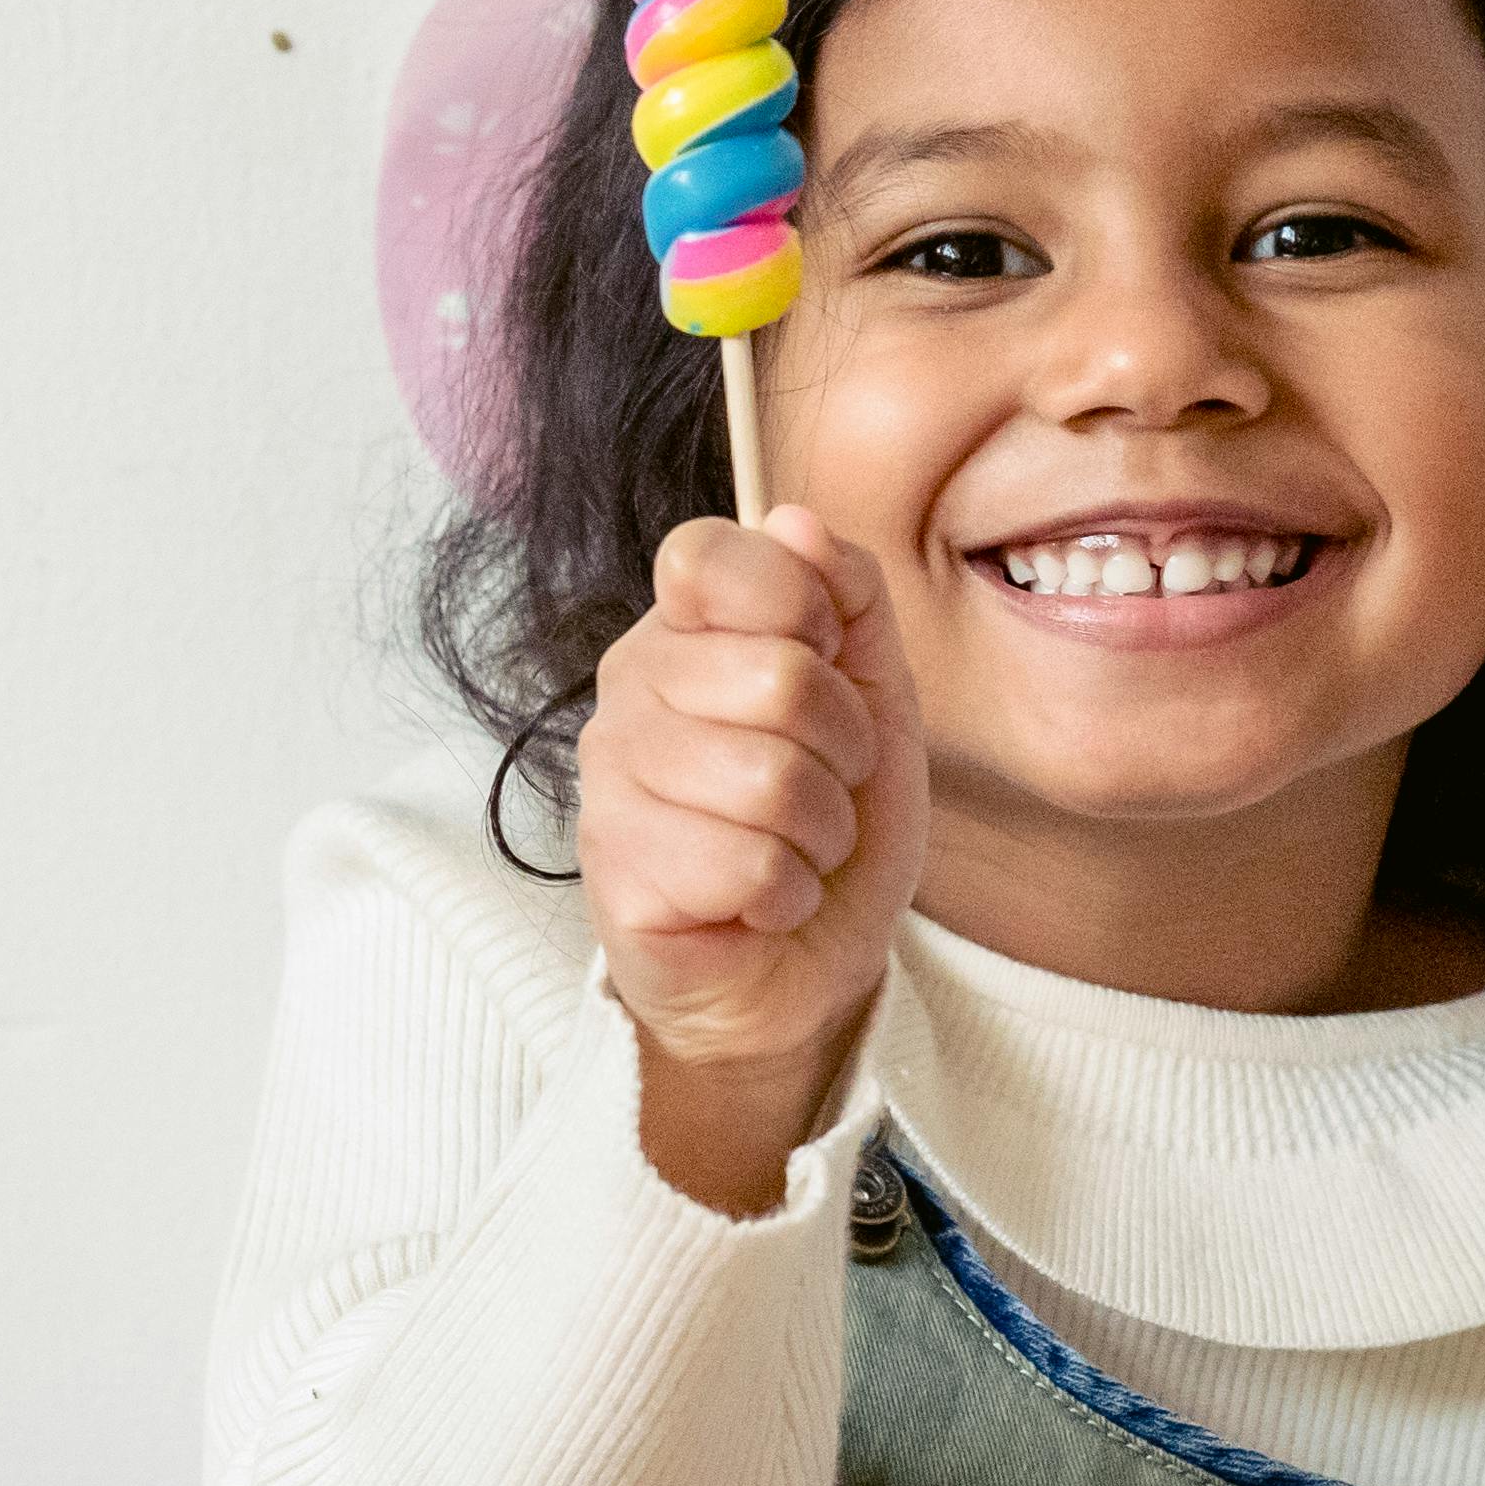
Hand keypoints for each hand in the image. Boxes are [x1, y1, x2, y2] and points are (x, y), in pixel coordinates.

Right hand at [578, 507, 926, 1210]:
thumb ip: (849, 599)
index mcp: (684, 630)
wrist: (802, 965)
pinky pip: (747, 864)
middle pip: (776, 675)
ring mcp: (608, 780)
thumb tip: (796, 520)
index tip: (826, 666)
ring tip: (797, 848)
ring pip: (769, 778)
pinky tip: (761, 901)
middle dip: (842, 748)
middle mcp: (627, 690)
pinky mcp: (613, 873)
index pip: (711, 557)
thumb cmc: (829, 823)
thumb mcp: (876, 697)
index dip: (800, 609)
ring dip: (820, 831)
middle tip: (826, 786)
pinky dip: (788, 893)